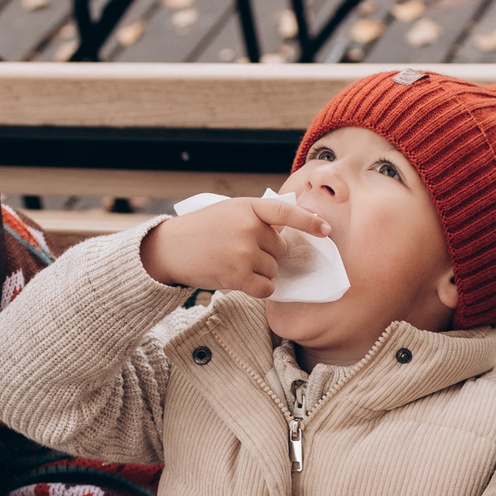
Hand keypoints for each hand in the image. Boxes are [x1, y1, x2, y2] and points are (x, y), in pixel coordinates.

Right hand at [138, 194, 331, 297]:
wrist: (170, 248)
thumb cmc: (202, 230)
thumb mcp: (230, 212)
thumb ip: (258, 218)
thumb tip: (293, 230)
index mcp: (248, 207)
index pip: (285, 212)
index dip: (308, 221)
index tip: (325, 229)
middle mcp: (249, 227)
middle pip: (280, 249)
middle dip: (268, 254)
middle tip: (241, 252)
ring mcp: (244, 251)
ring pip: (273, 270)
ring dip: (260, 272)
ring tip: (234, 264)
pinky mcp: (238, 274)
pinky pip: (266, 287)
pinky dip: (259, 288)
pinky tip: (241, 281)